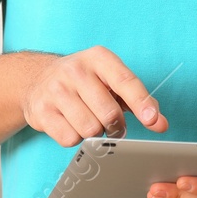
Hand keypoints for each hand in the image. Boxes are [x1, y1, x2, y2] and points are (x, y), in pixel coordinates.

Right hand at [20, 46, 168, 146]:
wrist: (36, 79)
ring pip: (90, 129)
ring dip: (96, 133)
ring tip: (91, 122)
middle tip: (114, 126)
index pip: (125, 81)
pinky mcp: (42, 112)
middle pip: (109, 113)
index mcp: (98, 58)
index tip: (153, 121)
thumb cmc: (84, 82)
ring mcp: (56, 90)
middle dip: (117, 126)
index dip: (142, 103)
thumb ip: (138, 99)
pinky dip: (76, 139)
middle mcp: (75, 70)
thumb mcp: (109, 79)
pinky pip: (70, 139)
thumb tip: (160, 124)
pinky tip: (72, 125)